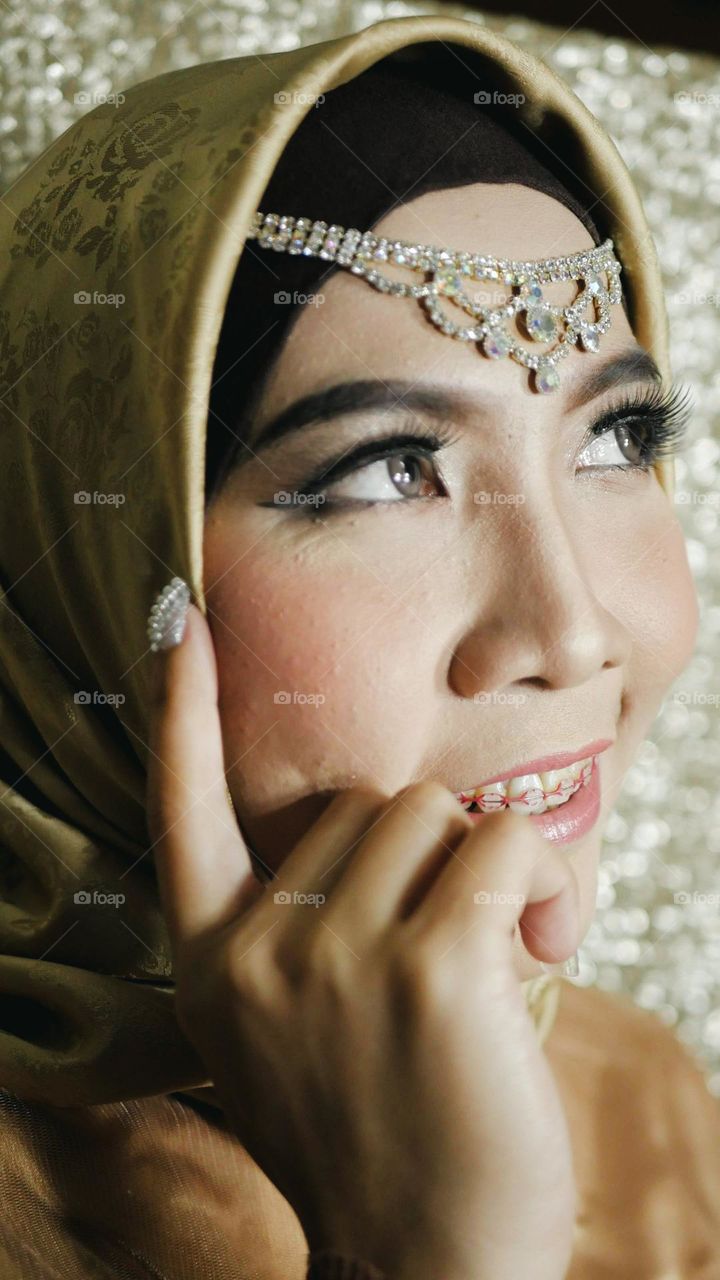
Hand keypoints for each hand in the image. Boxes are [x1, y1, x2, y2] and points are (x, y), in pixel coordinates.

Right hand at [146, 603, 577, 1279]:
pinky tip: (543, 947)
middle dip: (418, 852)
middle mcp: (261, 949)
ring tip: (493, 953)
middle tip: (447, 940)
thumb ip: (300, 929)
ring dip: (477, 865)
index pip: (182, 806)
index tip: (183, 626)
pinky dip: (541, 885)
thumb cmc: (378, 1132)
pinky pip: (503, 848)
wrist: (425, 1268)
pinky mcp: (435, 965)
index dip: (182, 712)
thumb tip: (376, 826)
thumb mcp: (288, 1029)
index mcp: (215, 960)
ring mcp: (339, 956)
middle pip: (362, 801)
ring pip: (432, 813)